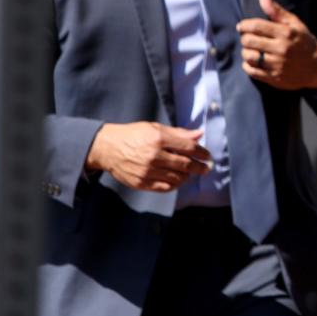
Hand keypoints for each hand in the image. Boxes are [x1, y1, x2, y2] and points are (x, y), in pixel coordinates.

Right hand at [85, 122, 210, 190]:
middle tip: (206, 168)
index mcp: (158, 139)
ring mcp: (147, 171)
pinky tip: (178, 179)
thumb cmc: (133, 135)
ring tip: (190, 173)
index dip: (202, 152)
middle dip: (199, 167)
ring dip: (188, 176)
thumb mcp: (155, 128)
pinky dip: (175, 184)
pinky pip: (165, 187)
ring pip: (177, 178)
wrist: (108, 148)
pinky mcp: (141, 183)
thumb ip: (179, 133)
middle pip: (185, 165)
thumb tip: (199, 134)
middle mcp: (154, 156)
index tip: (207, 156)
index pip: (188, 148)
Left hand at [235, 0, 316, 89]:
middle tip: (247, 38)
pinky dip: (248, 65)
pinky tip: (252, 61)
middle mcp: (281, 49)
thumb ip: (276, 10)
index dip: (244, 25)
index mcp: (285, 33)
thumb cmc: (304, 41)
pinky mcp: (275, 78)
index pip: (256, 26)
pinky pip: (252, 71)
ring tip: (250, 49)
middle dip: (244, 38)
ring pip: (249, 56)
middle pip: (249, 41)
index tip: (242, 26)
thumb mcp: (294, 23)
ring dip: (245, 52)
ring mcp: (278, 65)